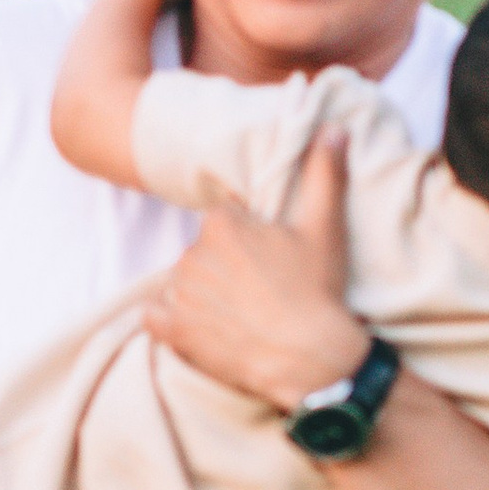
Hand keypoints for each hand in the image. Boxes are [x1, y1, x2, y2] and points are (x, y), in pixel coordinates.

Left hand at [143, 132, 368, 410]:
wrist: (311, 360)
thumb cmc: (318, 291)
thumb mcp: (325, 227)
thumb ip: (324, 173)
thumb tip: (333, 129)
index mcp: (222, 223)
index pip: (225, 225)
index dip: (248, 245)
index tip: (271, 264)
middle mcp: (193, 252)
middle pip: (204, 255)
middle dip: (225, 270)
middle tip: (260, 293)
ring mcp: (180, 293)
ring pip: (184, 284)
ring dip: (203, 296)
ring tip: (240, 316)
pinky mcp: (173, 330)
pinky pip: (155, 317)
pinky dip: (170, 321)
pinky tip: (200, 329)